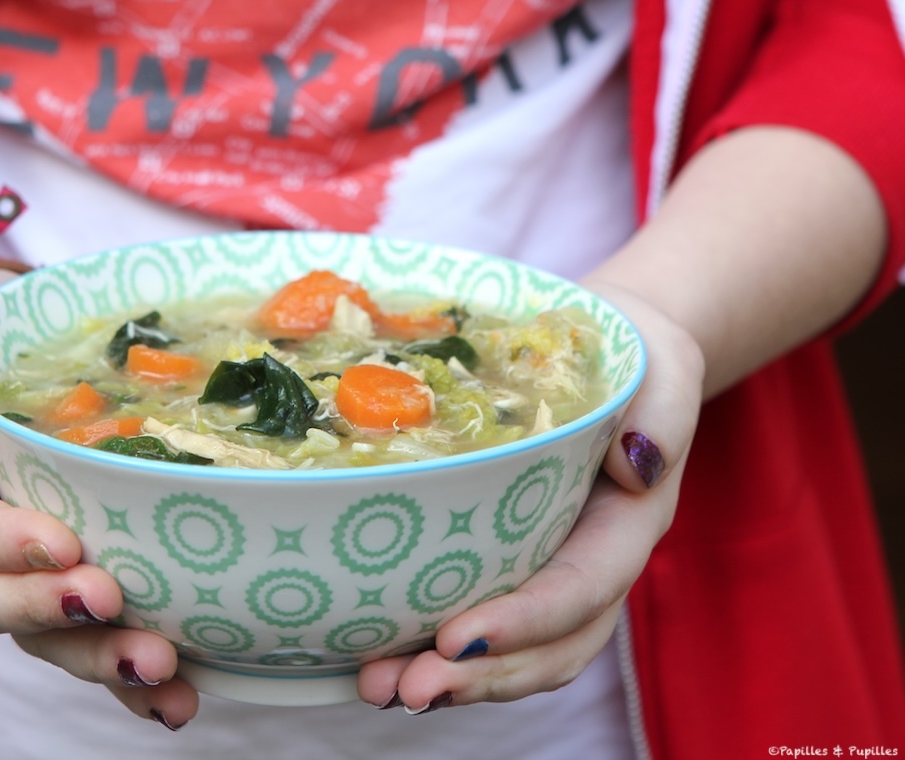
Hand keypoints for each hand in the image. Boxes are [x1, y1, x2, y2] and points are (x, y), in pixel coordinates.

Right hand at [0, 270, 199, 729]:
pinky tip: (176, 694)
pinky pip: (80, 636)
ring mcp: (3, 572)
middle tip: (113, 604)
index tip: (62, 543)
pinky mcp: (53, 579)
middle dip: (48, 611)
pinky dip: (122, 677)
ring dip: (97, 659)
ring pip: (37, 632)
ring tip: (162, 669)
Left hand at [355, 284, 704, 711]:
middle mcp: (593, 561)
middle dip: (480, 677)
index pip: (583, 588)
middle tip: (405, 689)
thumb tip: (640, 464)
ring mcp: (553, 568)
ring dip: (452, 681)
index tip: (458, 640)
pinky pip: (487, 625)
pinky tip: (379, 657)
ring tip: (378, 688)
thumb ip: (663, 412)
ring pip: (516, 652)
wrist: (614, 352)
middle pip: (547, 646)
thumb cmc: (632, 352)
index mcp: (628, 522)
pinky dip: (438, 651)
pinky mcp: (514, 561)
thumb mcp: (659, 363)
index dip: (525, 623)